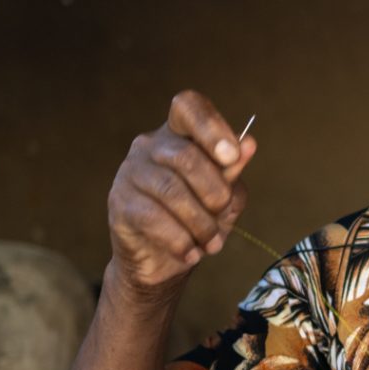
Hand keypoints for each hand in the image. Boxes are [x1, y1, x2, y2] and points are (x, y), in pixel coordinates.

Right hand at [107, 90, 255, 294]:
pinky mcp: (119, 202)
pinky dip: (180, 240)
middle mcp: (150, 146)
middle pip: (186, 156)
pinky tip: (190, 253)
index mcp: (179, 135)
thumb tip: (249, 144)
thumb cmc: (196, 222)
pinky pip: (153, 217)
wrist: (162, 263)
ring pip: (171, 191)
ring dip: (200, 224)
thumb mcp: (224, 198)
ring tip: (211, 244)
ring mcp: (131, 172)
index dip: (211, 127)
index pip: (188, 106)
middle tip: (222, 215)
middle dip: (214, 193)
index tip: (231, 157)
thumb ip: (232, 172)